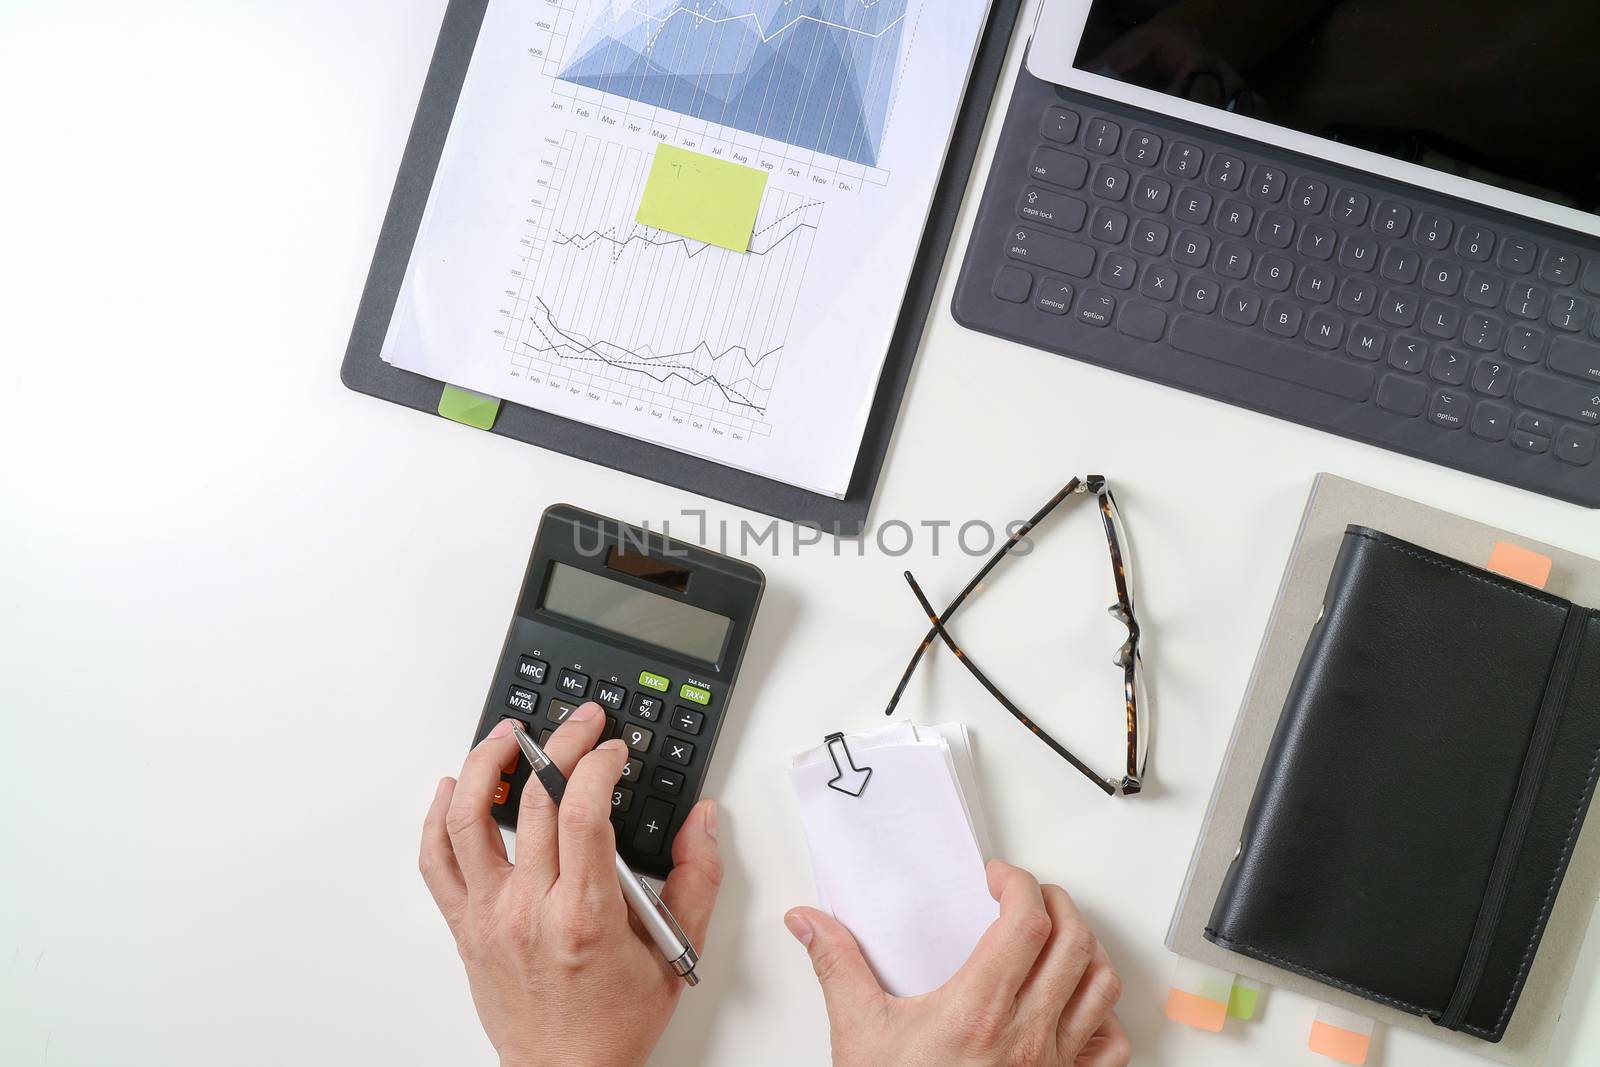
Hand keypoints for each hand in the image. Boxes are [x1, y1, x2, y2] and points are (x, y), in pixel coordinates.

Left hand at [420, 706, 722, 1066]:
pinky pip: (436, 863)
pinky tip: (451, 790)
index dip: (597, 765)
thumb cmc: (613, 1022)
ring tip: (505, 736)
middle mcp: (530, 911)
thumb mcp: (675, 953)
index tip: (613, 750)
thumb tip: (702, 822)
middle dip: (559, 745)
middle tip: (579, 724)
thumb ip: (698, 881)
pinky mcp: (466, 927)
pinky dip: (437, 818)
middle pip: (532, 802)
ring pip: (468, 821)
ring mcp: (490, 917)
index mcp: (585, 915)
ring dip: (483, 765)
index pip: (583, 813)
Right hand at [786, 861, 1128, 1066]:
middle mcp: (1026, 1034)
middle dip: (1057, 903)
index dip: (1019, 884)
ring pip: (1100, 985)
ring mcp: (1053, 1063)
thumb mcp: (859, 1034)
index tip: (998, 880)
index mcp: (979, 1009)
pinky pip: (1110, 1045)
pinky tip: (1080, 1003)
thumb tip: (810, 924)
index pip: (1026, 922)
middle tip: (1030, 896)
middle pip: (1074, 942)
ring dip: (1087, 949)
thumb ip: (837, 967)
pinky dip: (1104, 1014)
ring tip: (1061, 936)